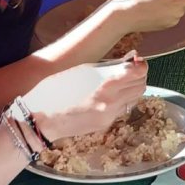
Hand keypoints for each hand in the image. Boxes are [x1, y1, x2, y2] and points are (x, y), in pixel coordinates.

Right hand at [25, 55, 147, 138]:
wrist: (43, 121)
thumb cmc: (54, 92)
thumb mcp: (81, 73)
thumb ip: (106, 69)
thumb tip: (125, 63)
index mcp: (106, 89)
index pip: (136, 75)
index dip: (141, 65)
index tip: (137, 60)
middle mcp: (112, 105)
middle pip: (140, 87)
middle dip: (140, 75)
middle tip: (131, 67)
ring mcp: (109, 117)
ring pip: (134, 99)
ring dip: (133, 87)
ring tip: (123, 79)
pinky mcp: (105, 124)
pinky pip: (123, 109)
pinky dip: (123, 98)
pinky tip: (113, 93)